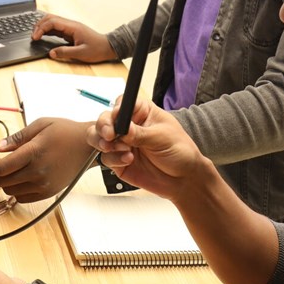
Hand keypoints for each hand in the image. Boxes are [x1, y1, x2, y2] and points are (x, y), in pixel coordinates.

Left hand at [0, 118, 93, 201]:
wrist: (88, 146)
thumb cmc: (66, 133)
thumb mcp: (41, 125)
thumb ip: (17, 137)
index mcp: (34, 152)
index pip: (2, 167)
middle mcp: (38, 171)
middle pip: (3, 181)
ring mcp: (44, 184)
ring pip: (11, 191)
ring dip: (6, 183)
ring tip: (11, 171)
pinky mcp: (48, 192)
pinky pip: (23, 198)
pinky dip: (17, 191)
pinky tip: (21, 180)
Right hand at [32, 14, 115, 62]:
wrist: (108, 47)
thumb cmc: (97, 49)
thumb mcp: (81, 53)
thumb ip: (65, 53)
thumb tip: (51, 53)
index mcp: (72, 27)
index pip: (52, 22)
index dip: (41, 28)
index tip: (35, 38)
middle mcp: (70, 24)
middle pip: (50, 18)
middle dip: (39, 25)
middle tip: (33, 36)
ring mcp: (70, 27)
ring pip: (52, 21)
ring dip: (42, 26)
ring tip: (35, 36)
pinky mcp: (70, 32)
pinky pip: (56, 28)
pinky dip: (47, 30)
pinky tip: (42, 36)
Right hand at [87, 99, 206, 200]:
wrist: (183, 179)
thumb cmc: (180, 152)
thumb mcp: (162, 138)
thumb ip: (140, 133)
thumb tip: (122, 128)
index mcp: (142, 113)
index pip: (122, 104)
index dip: (115, 109)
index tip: (115, 117)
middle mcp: (129, 126)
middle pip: (106, 120)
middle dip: (103, 126)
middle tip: (109, 135)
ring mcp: (122, 144)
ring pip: (99, 137)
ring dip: (103, 142)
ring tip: (116, 147)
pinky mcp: (118, 161)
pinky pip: (106, 157)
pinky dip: (114, 158)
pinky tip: (128, 160)